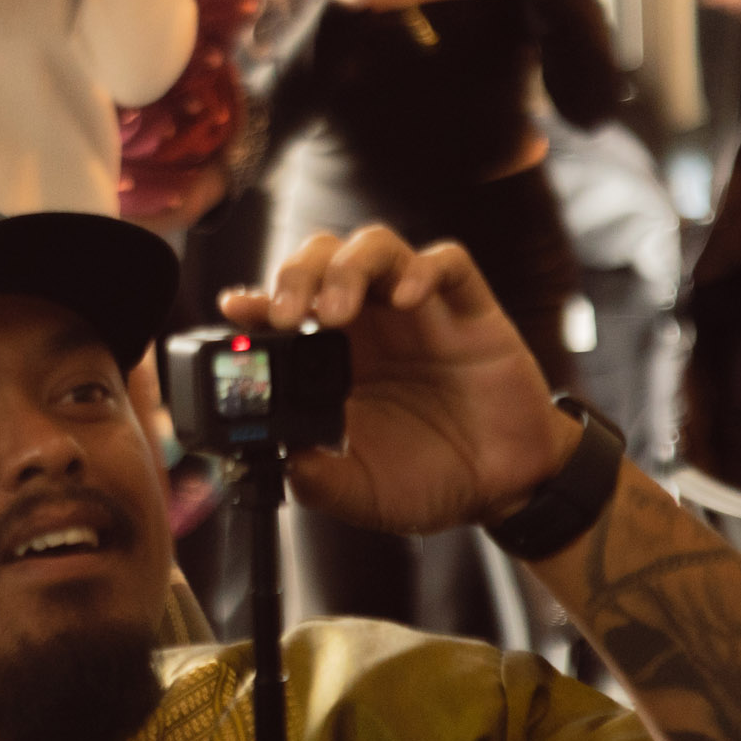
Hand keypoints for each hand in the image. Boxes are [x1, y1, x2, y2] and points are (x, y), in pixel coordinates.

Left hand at [220, 226, 572, 533]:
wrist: (504, 488)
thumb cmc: (429, 480)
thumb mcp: (364, 493)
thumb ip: (321, 482)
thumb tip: (285, 465)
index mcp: (332, 357)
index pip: (286, 305)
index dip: (258, 300)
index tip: (236, 310)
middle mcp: (370, 323)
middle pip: (322, 259)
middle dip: (297, 273)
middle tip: (286, 315)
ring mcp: (420, 311)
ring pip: (375, 247)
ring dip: (348, 267)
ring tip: (336, 311)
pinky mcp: (470, 310)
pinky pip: (448, 263)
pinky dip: (424, 269)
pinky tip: (408, 299)